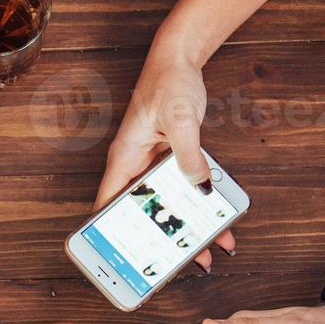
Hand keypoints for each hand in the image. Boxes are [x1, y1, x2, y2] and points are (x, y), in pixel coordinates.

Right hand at [95, 45, 235, 271]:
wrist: (180, 58)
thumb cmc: (168, 82)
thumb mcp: (182, 119)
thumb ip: (190, 155)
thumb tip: (200, 188)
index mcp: (124, 159)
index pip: (107, 206)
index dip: (108, 234)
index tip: (118, 259)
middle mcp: (134, 166)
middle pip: (141, 213)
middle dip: (158, 241)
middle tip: (177, 265)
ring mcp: (152, 164)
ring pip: (165, 205)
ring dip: (185, 227)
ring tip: (208, 252)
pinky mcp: (170, 159)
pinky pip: (182, 190)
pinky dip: (198, 205)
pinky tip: (217, 220)